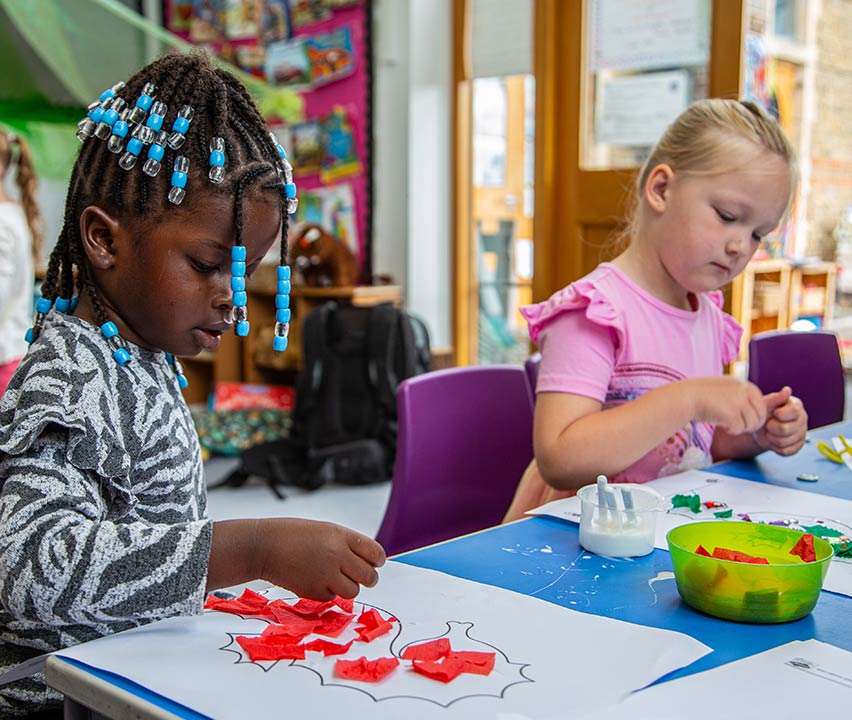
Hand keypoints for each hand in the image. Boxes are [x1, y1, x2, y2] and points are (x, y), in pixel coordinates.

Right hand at [256, 519, 385, 599]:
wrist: (263, 546)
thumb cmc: (293, 536)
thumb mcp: (325, 531)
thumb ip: (347, 544)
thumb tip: (368, 562)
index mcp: (341, 536)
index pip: (375, 553)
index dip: (377, 560)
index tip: (374, 563)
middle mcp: (336, 555)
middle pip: (369, 576)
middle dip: (367, 579)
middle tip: (360, 576)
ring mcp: (325, 574)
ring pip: (353, 591)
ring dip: (347, 587)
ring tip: (333, 577)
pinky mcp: (313, 591)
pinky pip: (331, 598)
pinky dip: (326, 592)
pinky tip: (313, 579)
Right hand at [691, 377, 766, 433]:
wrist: (687, 396)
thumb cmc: (705, 394)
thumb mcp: (729, 389)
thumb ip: (744, 396)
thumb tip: (763, 413)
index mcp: (747, 385)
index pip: (763, 407)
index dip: (755, 417)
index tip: (743, 420)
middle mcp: (745, 392)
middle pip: (760, 417)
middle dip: (751, 425)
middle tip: (738, 426)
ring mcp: (739, 402)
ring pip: (751, 425)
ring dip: (741, 428)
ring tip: (729, 425)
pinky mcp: (731, 414)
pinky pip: (739, 429)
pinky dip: (732, 431)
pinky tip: (723, 427)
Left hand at [753, 386, 807, 455]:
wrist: (759, 428)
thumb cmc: (763, 411)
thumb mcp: (766, 403)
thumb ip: (776, 398)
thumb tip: (787, 390)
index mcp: (796, 406)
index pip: (795, 412)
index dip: (782, 414)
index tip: (774, 413)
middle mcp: (802, 419)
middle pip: (787, 429)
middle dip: (772, 428)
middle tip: (768, 424)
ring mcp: (802, 433)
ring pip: (787, 442)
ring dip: (772, 439)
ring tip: (769, 433)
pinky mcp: (798, 445)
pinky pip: (788, 451)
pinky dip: (777, 448)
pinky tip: (774, 442)